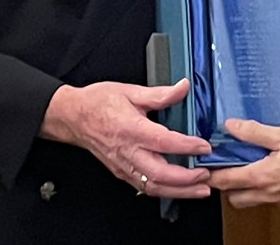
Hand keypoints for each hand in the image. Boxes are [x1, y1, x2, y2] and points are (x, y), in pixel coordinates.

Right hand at [40, 78, 212, 198]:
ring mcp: (124, 165)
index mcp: (131, 129)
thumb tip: (183, 87)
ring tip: (200, 189)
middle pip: (160, 174)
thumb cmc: (98, 103)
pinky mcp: (122, 172)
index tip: (204, 147)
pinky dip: (164, 191)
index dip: (186, 146)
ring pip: (153, 187)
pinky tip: (179, 190)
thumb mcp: (130, 91)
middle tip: (207, 175)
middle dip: (186, 179)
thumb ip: (160, 94)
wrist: (73, 117)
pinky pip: (145, 188)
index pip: (163, 142)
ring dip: (179, 191)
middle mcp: (128, 151)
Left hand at [208, 119, 279, 207]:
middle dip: (225, 185)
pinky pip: (268, 201)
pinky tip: (268, 173)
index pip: (225, 181)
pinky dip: (261, 191)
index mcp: (262, 177)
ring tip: (246, 168)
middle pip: (234, 197)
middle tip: (225, 166)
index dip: (210, 174)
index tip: (203, 165)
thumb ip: (255, 132)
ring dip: (243, 189)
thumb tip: (232, 126)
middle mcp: (268, 194)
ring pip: (251, 201)